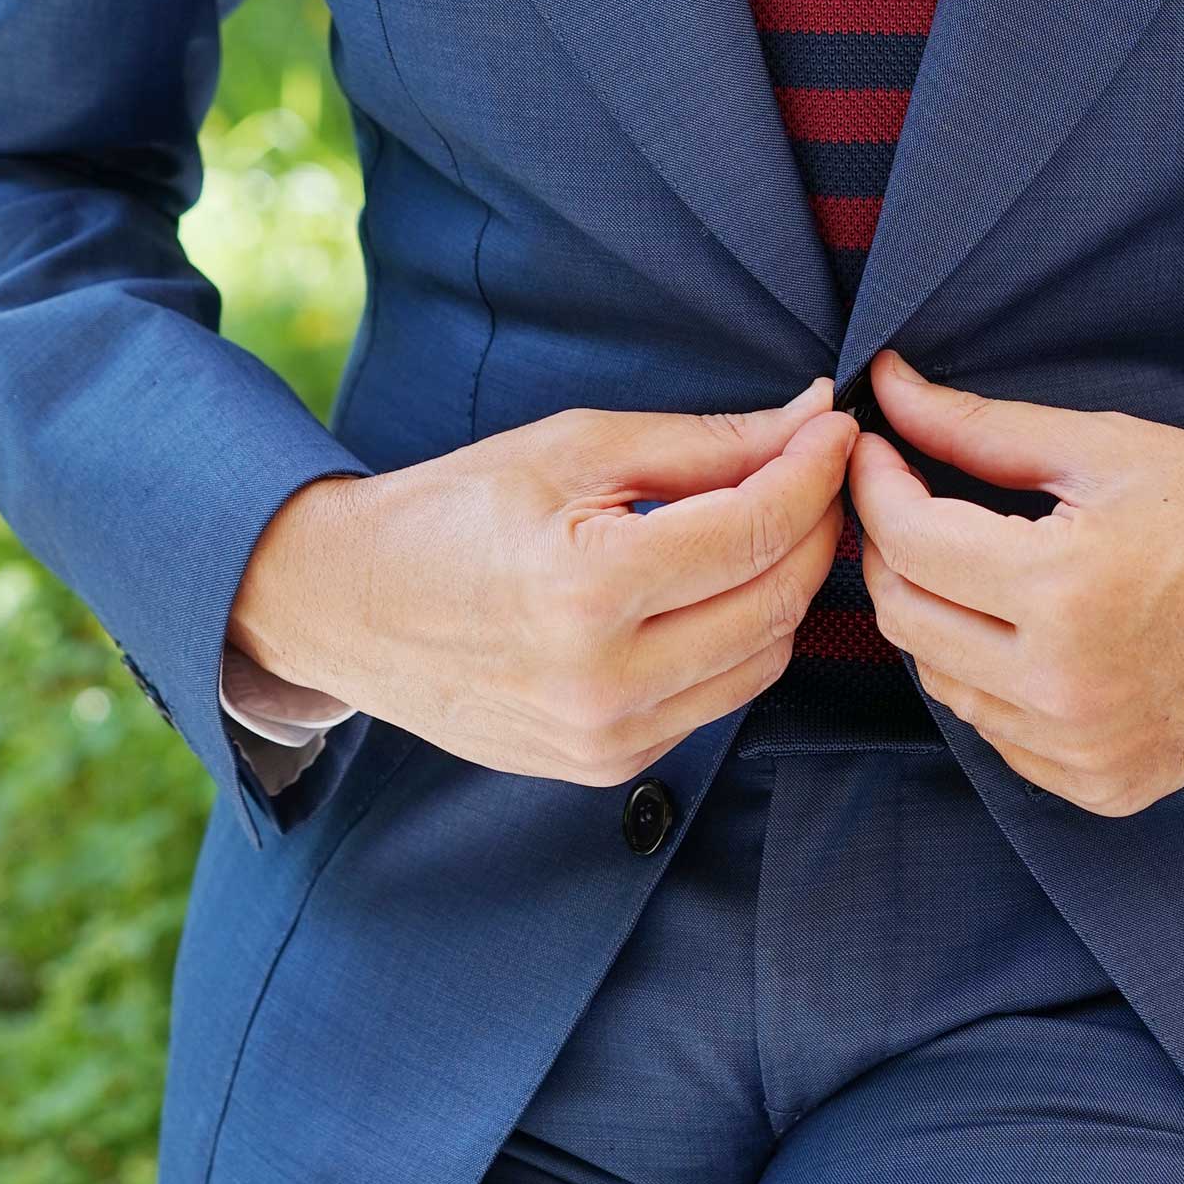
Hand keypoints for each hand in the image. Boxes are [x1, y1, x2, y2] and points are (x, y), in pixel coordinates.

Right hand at [228, 378, 856, 784]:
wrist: (347, 606)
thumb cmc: (452, 511)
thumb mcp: (571, 449)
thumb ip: (702, 443)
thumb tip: (808, 419)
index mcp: (587, 587)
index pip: (756, 528)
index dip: (815, 471)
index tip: (836, 428)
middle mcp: (603, 679)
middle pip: (777, 600)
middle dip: (816, 526)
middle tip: (817, 470)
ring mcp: (606, 736)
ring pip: (764, 658)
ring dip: (787, 587)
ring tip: (772, 523)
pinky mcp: (606, 765)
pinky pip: (718, 698)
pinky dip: (740, 639)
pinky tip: (718, 589)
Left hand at [849, 350, 1183, 815]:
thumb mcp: (1111, 450)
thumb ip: (983, 429)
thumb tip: (892, 390)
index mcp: (1064, 589)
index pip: (908, 541)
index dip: (876, 485)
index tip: (879, 449)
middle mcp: (1062, 685)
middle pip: (905, 617)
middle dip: (890, 549)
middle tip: (912, 500)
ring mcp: (1081, 750)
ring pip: (941, 681)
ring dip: (937, 615)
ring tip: (975, 563)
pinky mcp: (1101, 786)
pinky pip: (997, 733)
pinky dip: (989, 679)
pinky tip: (1026, 632)